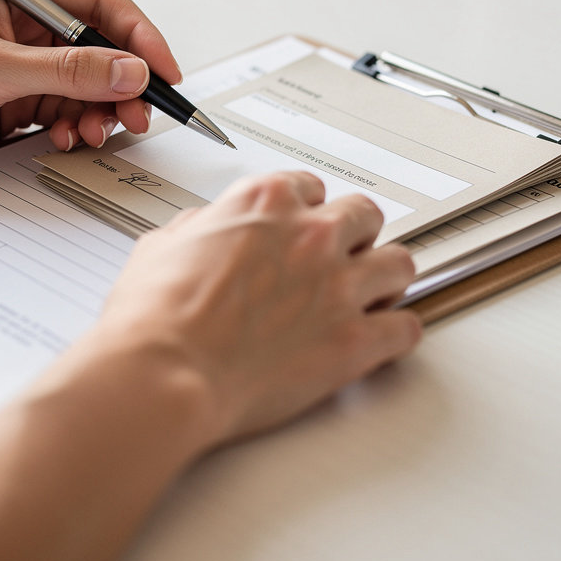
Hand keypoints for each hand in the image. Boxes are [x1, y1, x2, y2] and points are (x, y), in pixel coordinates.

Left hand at [0, 0, 181, 175]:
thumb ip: (67, 71)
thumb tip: (130, 70)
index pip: (99, 2)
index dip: (138, 34)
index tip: (162, 70)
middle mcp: (24, 28)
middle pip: (101, 48)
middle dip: (124, 82)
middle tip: (138, 115)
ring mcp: (21, 68)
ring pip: (87, 86)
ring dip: (101, 112)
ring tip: (101, 134)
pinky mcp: (14, 104)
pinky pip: (65, 113)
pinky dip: (76, 128)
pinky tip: (67, 141)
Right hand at [88, 170, 422, 445]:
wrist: (163, 373)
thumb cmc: (154, 318)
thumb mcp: (161, 245)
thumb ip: (197, 228)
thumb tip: (205, 229)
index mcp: (264, 202)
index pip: (311, 187)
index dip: (309, 210)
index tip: (307, 226)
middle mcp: (310, 235)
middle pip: (365, 215)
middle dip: (356, 237)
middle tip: (344, 258)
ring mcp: (338, 286)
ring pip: (400, 264)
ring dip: (387, 279)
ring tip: (374, 296)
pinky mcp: (355, 340)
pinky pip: (406, 328)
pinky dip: (398, 334)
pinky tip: (385, 340)